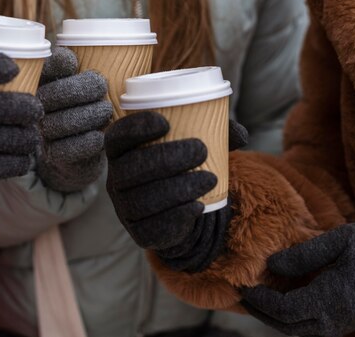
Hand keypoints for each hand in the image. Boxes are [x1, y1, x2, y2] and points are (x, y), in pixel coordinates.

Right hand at [35, 47, 112, 191]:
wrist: (80, 150)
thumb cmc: (85, 106)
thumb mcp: (83, 84)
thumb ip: (79, 68)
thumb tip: (70, 59)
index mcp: (41, 84)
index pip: (44, 69)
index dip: (57, 64)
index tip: (75, 63)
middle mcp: (35, 108)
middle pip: (52, 95)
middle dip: (81, 89)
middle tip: (102, 87)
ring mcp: (42, 133)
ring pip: (62, 122)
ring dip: (89, 115)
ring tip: (106, 111)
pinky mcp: (53, 156)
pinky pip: (69, 148)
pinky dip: (88, 141)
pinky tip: (99, 135)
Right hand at [104, 111, 246, 272]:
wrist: (181, 211)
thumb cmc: (182, 168)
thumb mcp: (194, 145)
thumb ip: (215, 133)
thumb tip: (239, 133)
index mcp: (121, 152)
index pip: (118, 137)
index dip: (136, 129)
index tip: (165, 122)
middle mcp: (115, 179)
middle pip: (130, 168)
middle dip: (166, 158)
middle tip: (201, 150)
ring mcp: (124, 208)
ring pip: (142, 199)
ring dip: (177, 188)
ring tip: (210, 179)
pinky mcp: (138, 232)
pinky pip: (151, 227)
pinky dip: (177, 216)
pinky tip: (199, 205)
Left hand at [241, 218, 354, 336]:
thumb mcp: (339, 240)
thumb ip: (303, 254)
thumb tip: (272, 264)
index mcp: (331, 298)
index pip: (285, 311)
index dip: (262, 302)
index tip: (246, 288)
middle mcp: (336, 317)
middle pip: (288, 327)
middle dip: (263, 313)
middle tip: (245, 297)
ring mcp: (345, 322)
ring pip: (301, 330)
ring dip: (277, 318)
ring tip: (260, 299)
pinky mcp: (351, 321)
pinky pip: (314, 327)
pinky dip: (294, 318)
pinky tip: (285, 301)